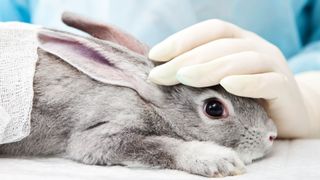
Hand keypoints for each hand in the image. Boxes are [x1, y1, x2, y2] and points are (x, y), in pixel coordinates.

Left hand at [148, 19, 316, 137]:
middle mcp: (256, 47)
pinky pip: (267, 82)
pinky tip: (227, 85)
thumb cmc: (246, 96)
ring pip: (241, 59)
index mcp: (239, 40)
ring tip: (183, 78)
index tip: (155, 56)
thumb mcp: (222, 79)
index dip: (182, 39)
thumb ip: (200, 71)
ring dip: (209, 68)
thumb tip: (163, 70)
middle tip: (159, 75)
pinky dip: (247, 83)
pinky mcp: (285, 88)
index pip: (210, 30)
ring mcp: (273, 65)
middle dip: (185, 59)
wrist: (288, 113)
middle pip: (219, 45)